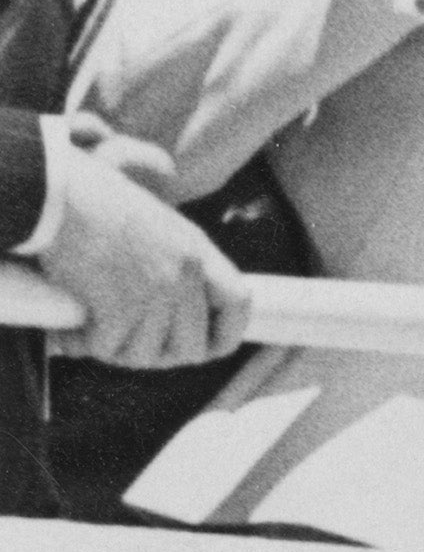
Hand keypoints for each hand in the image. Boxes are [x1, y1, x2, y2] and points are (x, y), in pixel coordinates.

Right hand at [32, 125, 249, 371]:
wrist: (57, 195)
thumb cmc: (93, 203)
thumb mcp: (155, 222)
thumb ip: (174, 258)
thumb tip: (175, 305)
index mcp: (198, 251)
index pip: (239, 304)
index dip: (226, 334)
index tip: (206, 348)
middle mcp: (184, 277)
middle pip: (192, 348)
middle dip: (159, 356)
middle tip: (128, 346)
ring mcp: (153, 294)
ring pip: (145, 355)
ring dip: (117, 352)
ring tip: (94, 334)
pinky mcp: (118, 308)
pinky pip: (108, 348)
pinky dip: (85, 345)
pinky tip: (71, 333)